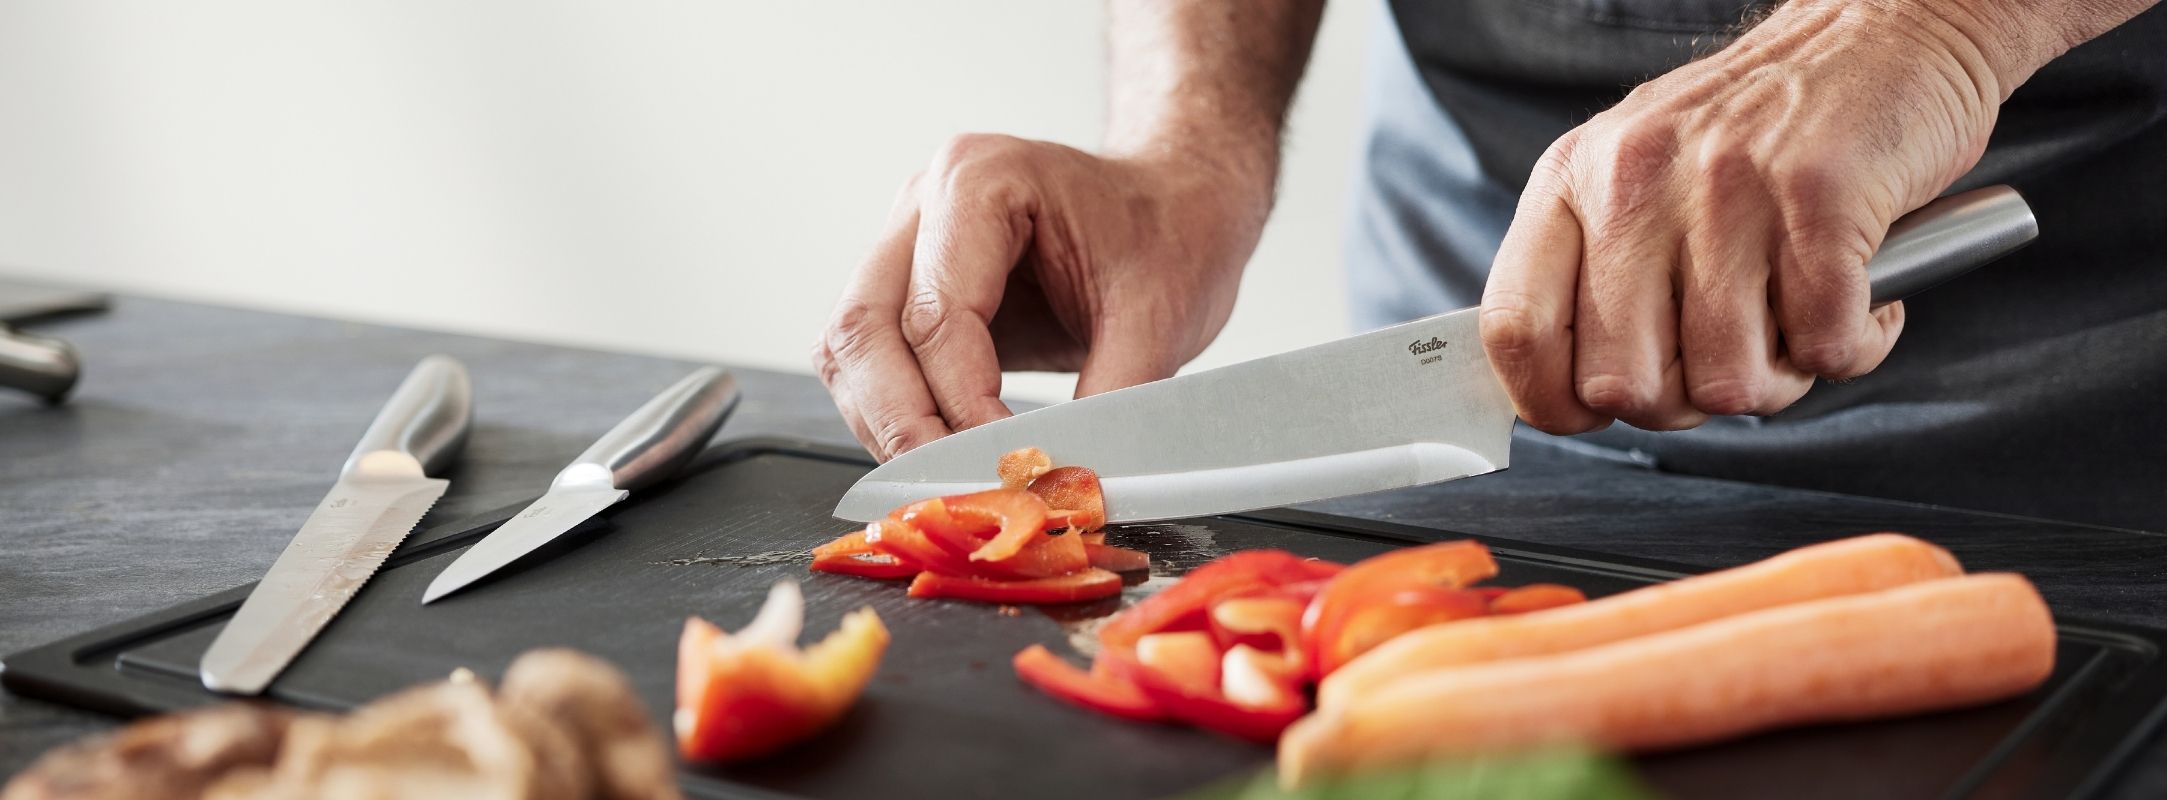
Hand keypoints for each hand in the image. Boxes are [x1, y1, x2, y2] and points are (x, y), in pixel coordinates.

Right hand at [814, 134, 1270, 459]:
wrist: (1172, 210)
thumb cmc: (1168, 236)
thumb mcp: (1158, 317)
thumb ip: (1111, 401)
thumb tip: (1066, 486)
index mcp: (980, 179)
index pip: (937, 315)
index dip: (963, 408)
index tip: (1006, 469)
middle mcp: (923, 204)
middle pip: (862, 329)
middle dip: (902, 426)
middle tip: (956, 491)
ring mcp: (903, 244)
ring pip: (848, 353)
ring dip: (887, 427)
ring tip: (950, 482)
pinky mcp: (903, 290)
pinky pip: (868, 365)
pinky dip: (895, 418)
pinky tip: (943, 454)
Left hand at [1479, 0, 2010, 432]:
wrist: (1882, 30)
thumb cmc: (1756, 133)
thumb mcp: (1635, 176)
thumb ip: (1591, 274)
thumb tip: (1568, 396)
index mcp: (1572, 180)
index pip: (1514, 329)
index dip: (1552, 403)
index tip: (1595, 413)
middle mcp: (1634, 182)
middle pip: (1622, 384)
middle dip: (1684, 403)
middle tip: (1728, 356)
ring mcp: (1727, 189)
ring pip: (1728, 384)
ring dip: (1779, 378)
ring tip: (1797, 319)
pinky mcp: (1823, 200)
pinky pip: (1826, 349)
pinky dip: (1852, 346)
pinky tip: (1860, 298)